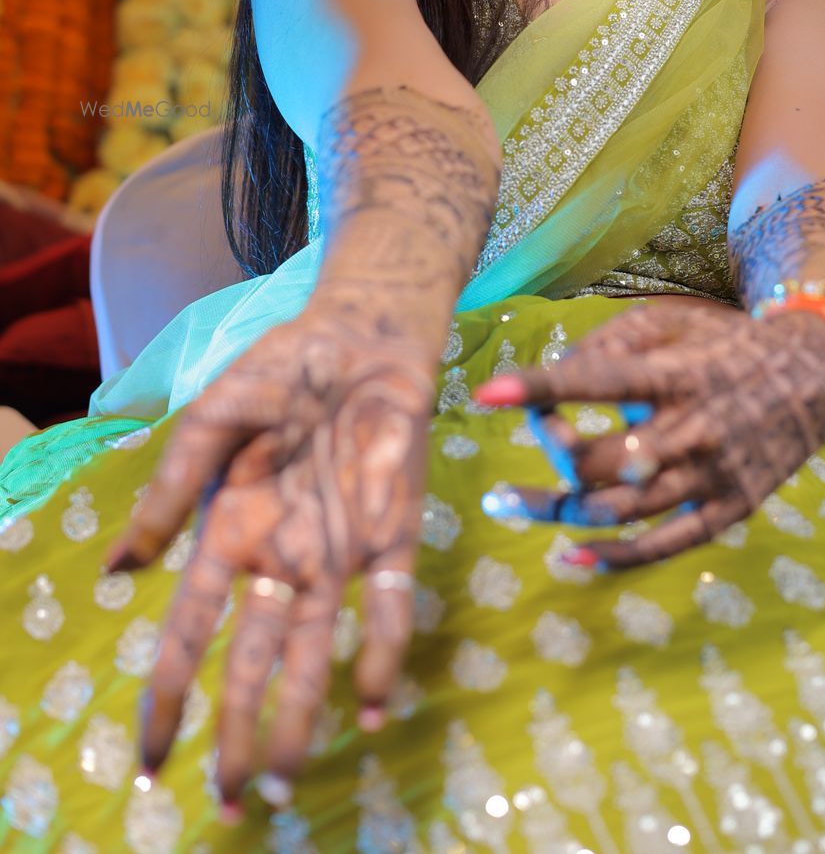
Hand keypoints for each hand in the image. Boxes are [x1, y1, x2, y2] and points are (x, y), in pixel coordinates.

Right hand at [104, 306, 436, 810]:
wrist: (361, 332)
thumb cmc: (281, 370)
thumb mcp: (211, 422)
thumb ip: (172, 491)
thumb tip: (120, 568)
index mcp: (231, 532)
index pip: (192, 631)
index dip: (170, 693)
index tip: (153, 755)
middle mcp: (283, 555)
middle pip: (253, 660)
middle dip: (237, 730)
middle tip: (229, 800)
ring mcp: (339, 550)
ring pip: (316, 649)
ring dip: (301, 713)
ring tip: (284, 777)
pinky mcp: (395, 534)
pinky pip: (390, 606)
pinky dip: (383, 656)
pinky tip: (371, 708)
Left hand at [474, 297, 824, 569]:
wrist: (814, 376)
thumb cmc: (723, 345)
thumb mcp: (671, 322)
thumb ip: (609, 343)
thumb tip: (555, 377)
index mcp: (676, 374)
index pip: (599, 381)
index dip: (542, 387)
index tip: (486, 393)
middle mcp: (694, 427)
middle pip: (600, 460)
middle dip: (552, 450)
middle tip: (538, 435)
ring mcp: (713, 474)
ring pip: (622, 510)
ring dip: (559, 509)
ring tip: (510, 501)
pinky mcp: (730, 509)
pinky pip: (665, 546)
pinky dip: (614, 557)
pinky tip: (571, 553)